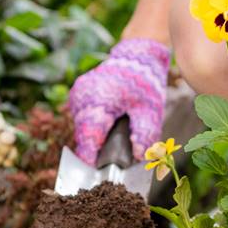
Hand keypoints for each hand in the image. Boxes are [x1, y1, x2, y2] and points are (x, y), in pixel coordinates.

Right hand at [69, 38, 169, 164]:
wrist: (137, 56)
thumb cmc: (145, 84)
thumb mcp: (150, 111)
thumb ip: (144, 134)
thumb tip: (138, 156)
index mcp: (99, 101)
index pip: (88, 136)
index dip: (90, 157)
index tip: (93, 171)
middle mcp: (83, 97)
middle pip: (84, 134)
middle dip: (96, 148)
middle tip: (111, 159)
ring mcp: (77, 94)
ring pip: (81, 126)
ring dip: (94, 136)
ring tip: (113, 137)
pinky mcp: (78, 94)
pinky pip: (82, 117)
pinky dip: (93, 125)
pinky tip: (107, 126)